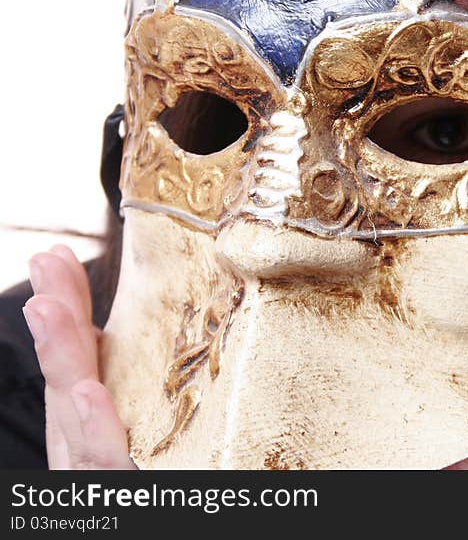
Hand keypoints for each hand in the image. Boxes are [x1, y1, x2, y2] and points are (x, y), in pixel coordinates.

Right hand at [24, 245, 134, 469]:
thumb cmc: (148, 479)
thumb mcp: (140, 425)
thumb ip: (135, 383)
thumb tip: (136, 325)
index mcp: (93, 418)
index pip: (80, 353)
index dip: (69, 305)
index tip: (57, 254)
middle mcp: (84, 440)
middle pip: (68, 374)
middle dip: (56, 317)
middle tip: (47, 262)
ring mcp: (93, 466)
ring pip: (72, 410)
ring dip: (60, 355)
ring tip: (48, 308)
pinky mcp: (113, 486)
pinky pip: (106, 458)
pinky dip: (96, 427)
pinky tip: (86, 391)